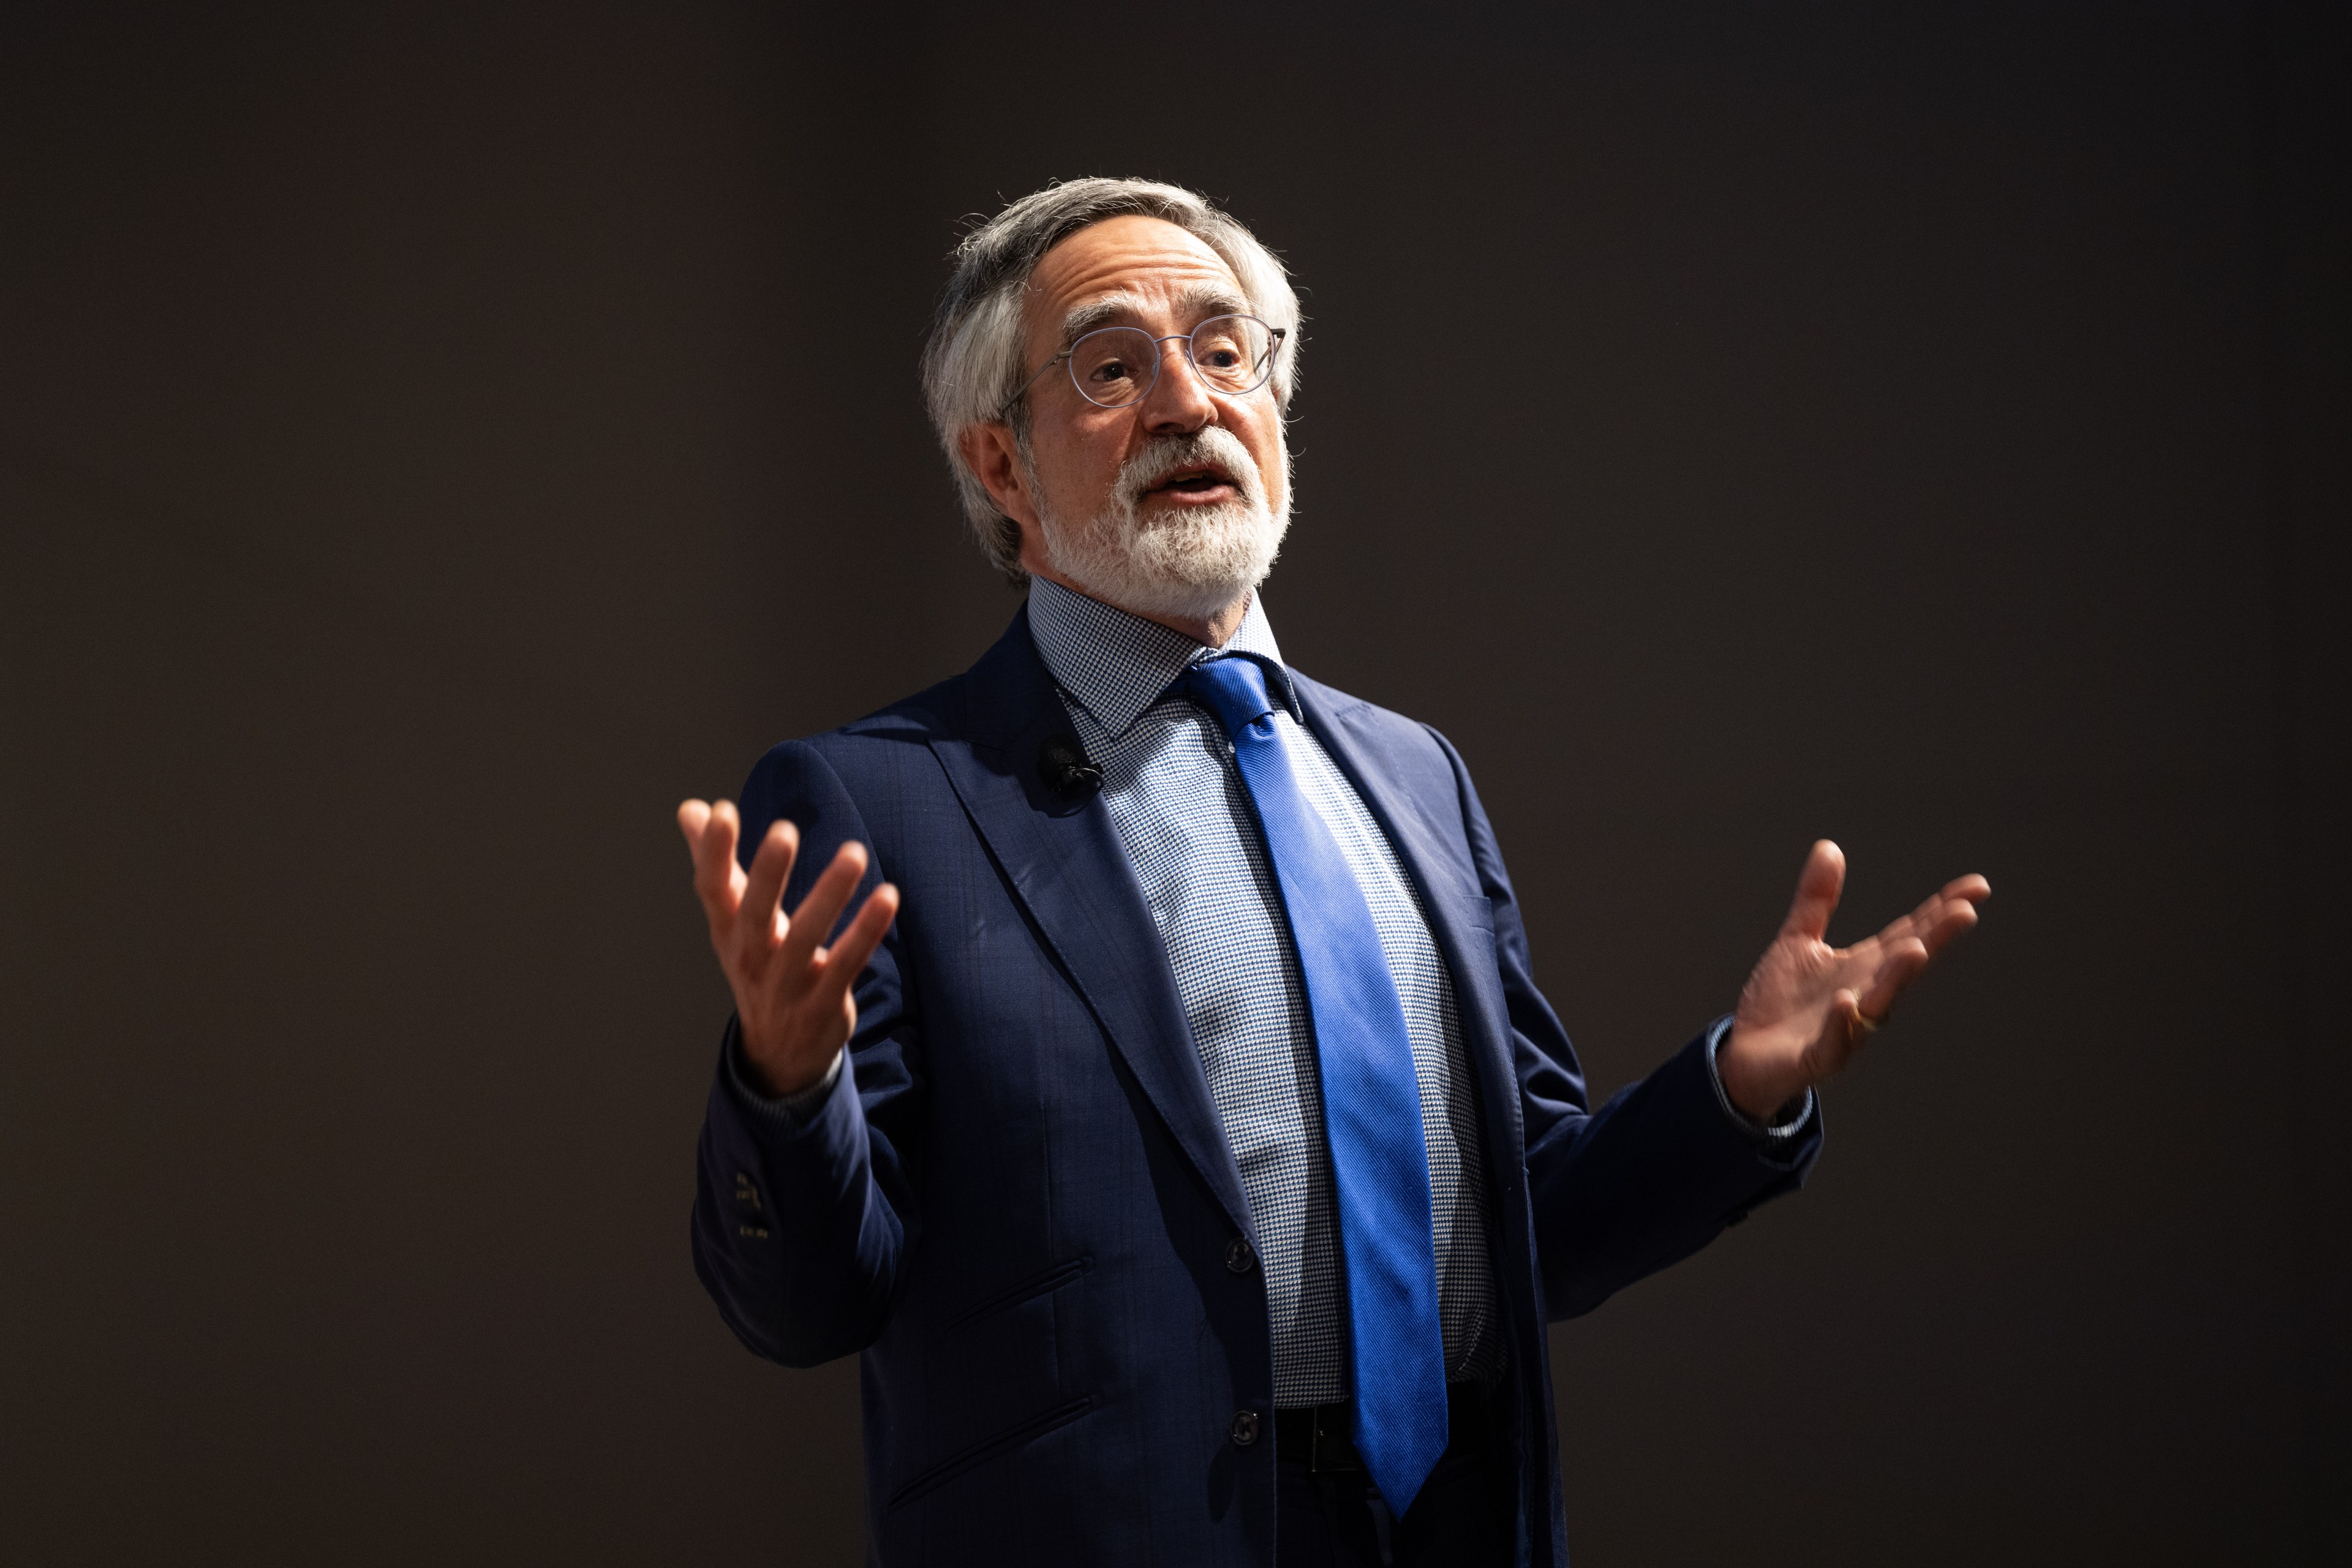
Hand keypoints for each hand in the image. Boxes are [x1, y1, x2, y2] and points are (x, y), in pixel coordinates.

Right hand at [677, 799, 900, 1097]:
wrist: (777, 1051)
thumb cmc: (756, 963)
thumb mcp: (730, 920)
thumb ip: (715, 862)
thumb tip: (692, 808)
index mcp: (727, 931)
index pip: (712, 889)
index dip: (712, 853)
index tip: (721, 811)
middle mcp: (751, 957)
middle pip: (754, 914)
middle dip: (767, 874)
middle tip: (783, 831)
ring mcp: (786, 984)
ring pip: (806, 939)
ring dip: (830, 895)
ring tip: (855, 854)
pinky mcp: (824, 1002)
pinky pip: (847, 964)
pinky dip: (866, 932)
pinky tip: (888, 897)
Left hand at [1718, 840, 1988, 1120]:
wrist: (1747, 1056)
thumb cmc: (1781, 1003)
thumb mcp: (1798, 942)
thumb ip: (1817, 900)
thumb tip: (1829, 847)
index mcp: (1865, 967)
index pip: (1911, 932)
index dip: (1941, 910)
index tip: (1977, 885)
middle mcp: (1865, 995)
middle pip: (1906, 964)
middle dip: (1936, 939)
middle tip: (1965, 911)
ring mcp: (1846, 1028)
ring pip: (1879, 1004)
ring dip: (1898, 978)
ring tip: (1917, 949)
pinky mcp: (1817, 1057)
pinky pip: (1835, 1043)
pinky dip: (1843, 1024)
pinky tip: (1847, 1002)